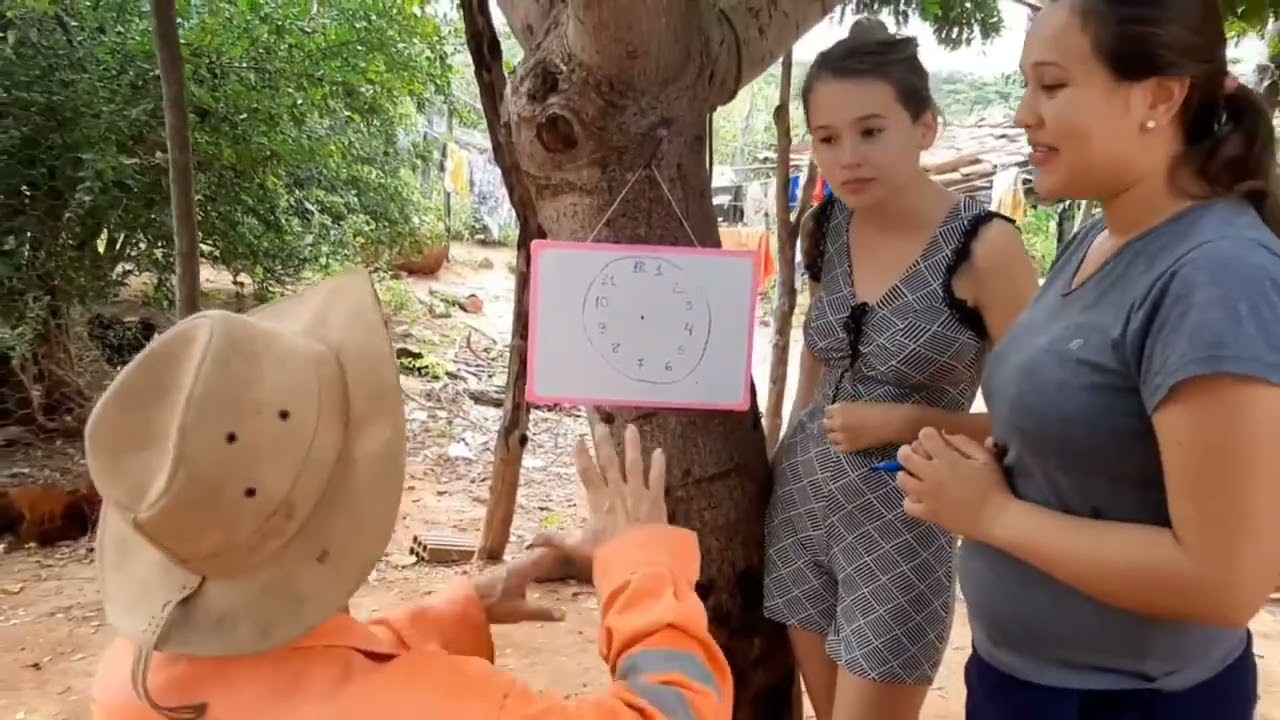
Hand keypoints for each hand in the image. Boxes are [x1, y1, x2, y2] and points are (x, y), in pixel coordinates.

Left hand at [471, 555, 565, 623]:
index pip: (545, 558)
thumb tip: (565, 615)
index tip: (570, 550)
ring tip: (550, 560)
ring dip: (538, 559)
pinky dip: (529, 565)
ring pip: (527, 560)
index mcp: (524, 570)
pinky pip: (520, 564)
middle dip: (549, 555)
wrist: (466, 599)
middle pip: (536, 556)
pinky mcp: (499, 572)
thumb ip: (543, 612)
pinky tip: (528, 572)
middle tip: (564, 554)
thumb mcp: (520, 612)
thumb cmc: (494, 605)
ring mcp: (506, 567)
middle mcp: (516, 564)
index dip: (557, 554)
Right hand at [526, 421, 667, 580]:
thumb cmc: (607, 554)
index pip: (587, 472)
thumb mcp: (577, 547)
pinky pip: (657, 478)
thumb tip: (529, 542)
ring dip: (632, 445)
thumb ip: (555, 540)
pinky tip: (659, 451)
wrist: (640, 560)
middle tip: (600, 423)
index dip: (582, 455)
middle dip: (603, 440)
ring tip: (631, 428)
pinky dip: (658, 464)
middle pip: (609, 460)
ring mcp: (638, 492)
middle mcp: (617, 490)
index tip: (578, 439)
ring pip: (634, 463)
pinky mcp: (656, 499)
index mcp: (598, 500)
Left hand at [823, 401, 912, 452]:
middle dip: (831, 424)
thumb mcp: (858, 405)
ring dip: (834, 435)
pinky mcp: (849, 447)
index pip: (827, 412)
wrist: (891, 424)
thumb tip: (838, 413)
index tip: (836, 415)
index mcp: (840, 409)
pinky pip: (837, 448)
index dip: (832, 414)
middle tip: (839, 425)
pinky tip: (846, 442)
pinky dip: (840, 445)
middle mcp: (837, 423)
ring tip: (843, 434)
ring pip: (830, 437)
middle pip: (826, 425)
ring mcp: (842, 436)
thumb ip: (845, 409)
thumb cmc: (878, 410)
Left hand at [895, 428, 1013, 540]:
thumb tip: (945, 435)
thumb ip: (965, 442)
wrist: (996, 518)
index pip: (925, 436)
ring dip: (907, 474)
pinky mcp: (927, 513)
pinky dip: (911, 500)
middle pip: (905, 456)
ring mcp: (927, 495)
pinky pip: (907, 505)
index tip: (934, 440)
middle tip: (918, 455)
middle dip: (909, 451)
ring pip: (902, 479)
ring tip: (917, 476)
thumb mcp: (986, 458)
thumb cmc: (994, 486)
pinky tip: (921, 497)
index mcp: (947, 459)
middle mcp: (932, 475)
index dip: (928, 435)